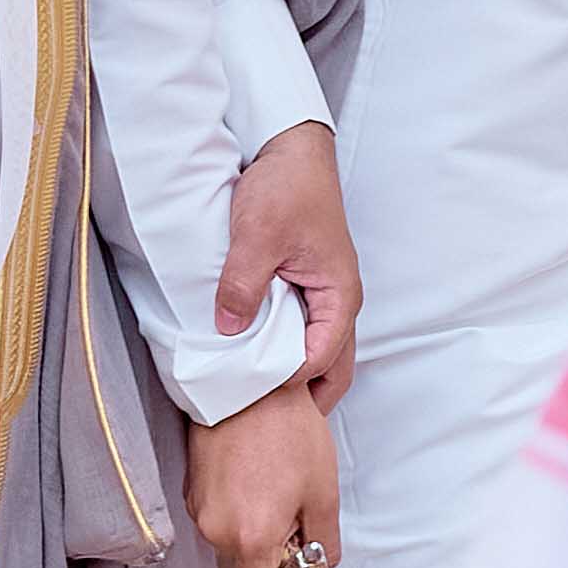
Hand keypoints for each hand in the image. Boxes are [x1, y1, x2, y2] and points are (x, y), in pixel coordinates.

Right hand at [186, 385, 338, 567]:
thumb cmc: (286, 431)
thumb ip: (324, 543)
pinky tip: (254, 475)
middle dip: (271, 553)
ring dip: (254, 528)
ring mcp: (198, 507)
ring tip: (274, 486)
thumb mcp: (323, 493)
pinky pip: (217, 515)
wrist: (247, 383)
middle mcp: (215, 528)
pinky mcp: (191, 487)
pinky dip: (237, 507)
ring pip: (230, 540)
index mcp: (251, 536)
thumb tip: (319, 565)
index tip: (301, 562)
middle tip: (294, 514)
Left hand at [215, 119, 359, 394]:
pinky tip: (251, 353)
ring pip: (317, 350)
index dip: (286, 380)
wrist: (292, 149)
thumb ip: (243, 284)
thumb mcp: (258, 235)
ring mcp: (324, 294)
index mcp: (339, 296)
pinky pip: (301, 328)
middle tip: (261, 418)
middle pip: (330, 367)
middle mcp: (338, 301)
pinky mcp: (306, 284)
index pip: (319, 360)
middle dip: (301, 395)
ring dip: (292, 372)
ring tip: (254, 393)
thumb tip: (227, 329)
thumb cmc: (287, 187)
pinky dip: (282, 346)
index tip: (248, 392)